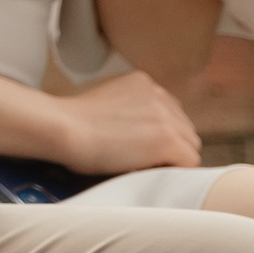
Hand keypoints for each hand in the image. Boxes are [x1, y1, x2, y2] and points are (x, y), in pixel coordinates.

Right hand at [50, 70, 202, 174]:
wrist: (64, 128)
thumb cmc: (69, 119)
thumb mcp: (100, 96)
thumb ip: (124, 104)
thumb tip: (134, 127)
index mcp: (142, 82)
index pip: (169, 110)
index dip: (158, 131)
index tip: (140, 143)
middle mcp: (158, 94)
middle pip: (183, 127)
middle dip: (169, 143)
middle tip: (143, 157)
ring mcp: (166, 117)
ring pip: (190, 145)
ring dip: (172, 157)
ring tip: (144, 165)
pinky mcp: (168, 140)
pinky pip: (189, 162)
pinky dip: (173, 170)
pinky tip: (149, 170)